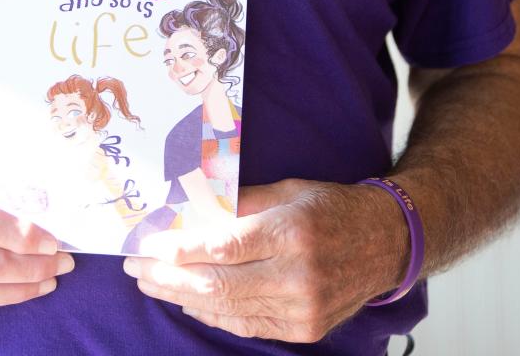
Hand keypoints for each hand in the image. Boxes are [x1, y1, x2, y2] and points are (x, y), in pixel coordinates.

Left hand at [123, 179, 408, 342]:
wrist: (384, 243)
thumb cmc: (331, 208)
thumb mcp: (288, 190)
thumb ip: (240, 201)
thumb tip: (190, 206)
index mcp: (293, 231)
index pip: (225, 245)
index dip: (180, 247)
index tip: (148, 242)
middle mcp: (298, 275)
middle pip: (218, 283)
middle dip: (169, 275)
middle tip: (135, 265)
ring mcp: (302, 309)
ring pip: (227, 308)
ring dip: (181, 296)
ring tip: (150, 282)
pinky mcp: (303, 329)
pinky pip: (246, 324)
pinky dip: (212, 312)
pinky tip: (186, 300)